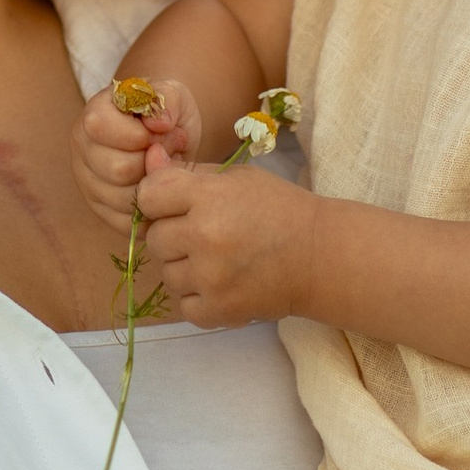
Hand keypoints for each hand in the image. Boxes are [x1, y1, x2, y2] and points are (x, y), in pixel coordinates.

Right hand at [73, 76, 200, 247]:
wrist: (168, 135)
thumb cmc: (166, 113)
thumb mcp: (172, 94)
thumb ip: (166, 100)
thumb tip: (158, 125)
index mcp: (93, 115)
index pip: (100, 127)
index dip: (140, 133)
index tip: (160, 129)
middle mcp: (82, 150)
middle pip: (117, 169)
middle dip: (153, 162)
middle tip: (169, 151)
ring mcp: (89, 184)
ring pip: (125, 199)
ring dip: (155, 186)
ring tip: (165, 168)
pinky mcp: (103, 211)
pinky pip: (130, 222)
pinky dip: (153, 208)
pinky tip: (161, 188)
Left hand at [131, 146, 315, 326]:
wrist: (321, 256)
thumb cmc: (279, 210)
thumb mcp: (238, 179)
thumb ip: (189, 173)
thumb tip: (149, 160)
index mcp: (209, 197)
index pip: (148, 195)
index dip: (159, 200)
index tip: (177, 205)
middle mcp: (205, 236)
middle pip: (155, 238)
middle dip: (175, 236)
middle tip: (207, 235)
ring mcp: (211, 277)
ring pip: (168, 275)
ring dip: (187, 269)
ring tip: (219, 261)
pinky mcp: (219, 309)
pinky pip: (184, 306)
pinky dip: (200, 298)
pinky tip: (223, 284)